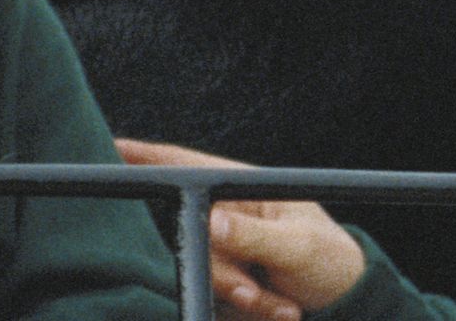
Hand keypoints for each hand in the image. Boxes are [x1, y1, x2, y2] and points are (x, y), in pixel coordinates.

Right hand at [117, 138, 367, 320]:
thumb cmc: (330, 260)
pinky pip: (214, 298)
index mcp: (242, 188)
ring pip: (203, 273)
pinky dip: (249, 310)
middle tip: (253, 291)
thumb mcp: (300, 247)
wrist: (346, 303)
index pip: (185, 165)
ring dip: (244, 296)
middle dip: (222, 270)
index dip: (145, 157)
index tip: (110, 150)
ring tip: (283, 305)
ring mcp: (224, 251)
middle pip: (186, 234)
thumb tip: (211, 223)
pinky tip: (280, 309)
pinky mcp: (225, 283)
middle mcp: (226, 216)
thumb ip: (255, 236)